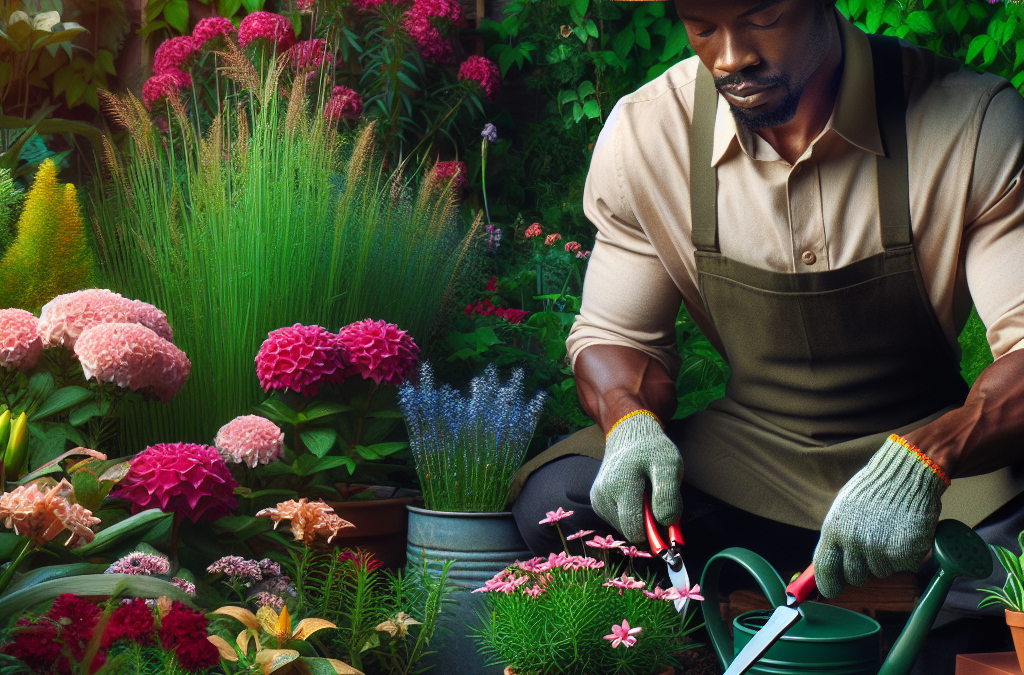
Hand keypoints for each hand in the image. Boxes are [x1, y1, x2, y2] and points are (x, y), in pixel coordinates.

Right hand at [590, 412, 683, 542]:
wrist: (630, 435)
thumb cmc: (653, 450)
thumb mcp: (670, 464)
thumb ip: (669, 494)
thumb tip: (665, 523)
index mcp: (621, 485)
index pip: (635, 529)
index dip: (655, 534)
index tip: (668, 524)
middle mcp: (603, 494)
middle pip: (629, 531)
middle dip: (647, 526)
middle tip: (657, 503)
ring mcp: (597, 499)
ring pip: (624, 528)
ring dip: (638, 518)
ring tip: (644, 494)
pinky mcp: (596, 502)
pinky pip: (617, 521)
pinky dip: (629, 514)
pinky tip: (634, 495)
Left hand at [813, 435, 947, 597]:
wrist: (906, 473)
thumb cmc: (875, 489)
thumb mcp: (845, 509)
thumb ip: (837, 536)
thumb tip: (830, 565)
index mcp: (833, 529)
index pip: (824, 568)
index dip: (828, 584)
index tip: (832, 591)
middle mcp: (852, 542)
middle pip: (855, 577)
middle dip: (863, 569)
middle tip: (874, 547)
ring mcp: (877, 549)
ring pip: (882, 571)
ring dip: (888, 558)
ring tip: (891, 530)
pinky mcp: (902, 553)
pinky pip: (905, 566)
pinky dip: (909, 554)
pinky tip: (906, 532)